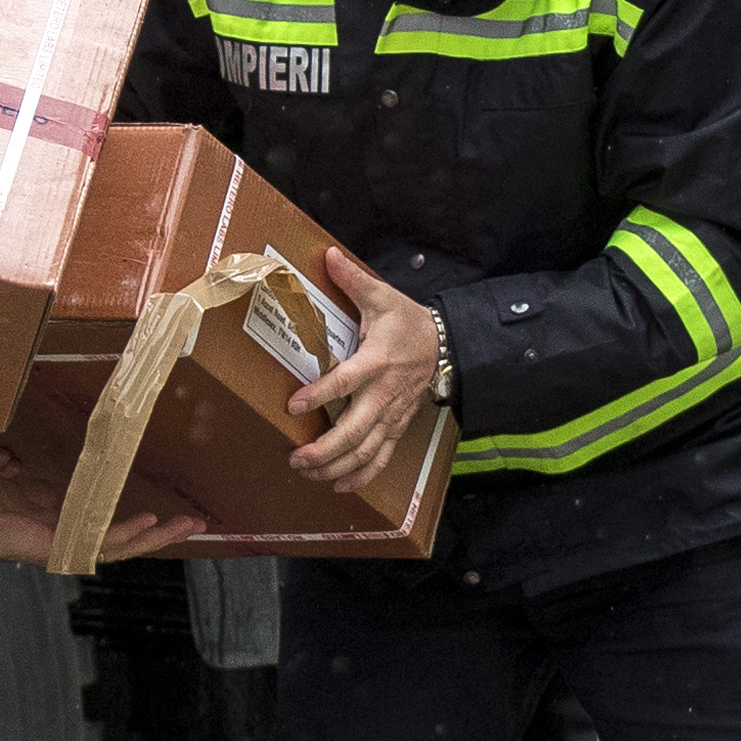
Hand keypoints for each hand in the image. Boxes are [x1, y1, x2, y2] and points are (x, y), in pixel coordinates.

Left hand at [0, 440, 201, 565]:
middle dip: (157, 533)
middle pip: (119, 537)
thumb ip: (4, 463)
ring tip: (189, 526)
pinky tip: (153, 524)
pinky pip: (100, 546)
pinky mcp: (57, 549)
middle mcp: (61, 533)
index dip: (127, 515)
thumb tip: (10, 458)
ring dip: (156, 537)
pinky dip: (127, 536)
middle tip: (192, 523)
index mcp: (49, 516)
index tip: (157, 507)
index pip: (98, 519)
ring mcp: (62, 544)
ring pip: (120, 546)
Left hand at [284, 245, 447, 493]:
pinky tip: (339, 486)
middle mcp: (384, 394)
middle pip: (356, 430)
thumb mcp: (383, 297)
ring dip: (337, 466)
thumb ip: (354, 280)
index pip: (346, 381)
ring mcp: (392, 414)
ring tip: (308, 473)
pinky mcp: (397, 425)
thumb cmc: (409, 321)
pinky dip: (361, 474)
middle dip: (326, 449)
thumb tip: (328, 255)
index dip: (321, 394)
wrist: (446, 344)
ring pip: (366, 450)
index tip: (294, 403)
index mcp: (377, 361)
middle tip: (297, 457)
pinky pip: (381, 456)